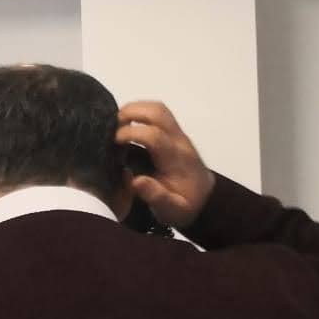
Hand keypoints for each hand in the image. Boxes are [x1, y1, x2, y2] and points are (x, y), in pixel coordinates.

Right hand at [116, 100, 216, 228]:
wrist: (207, 199)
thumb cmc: (184, 204)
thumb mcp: (171, 210)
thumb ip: (155, 196)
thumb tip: (136, 180)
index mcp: (176, 159)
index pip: (154, 135)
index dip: (130, 133)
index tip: (113, 142)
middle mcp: (179, 141)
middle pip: (158, 112)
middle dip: (130, 112)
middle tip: (111, 127)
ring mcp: (178, 135)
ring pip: (158, 108)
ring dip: (134, 110)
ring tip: (116, 125)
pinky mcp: (175, 133)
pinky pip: (157, 114)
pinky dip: (139, 114)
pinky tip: (126, 127)